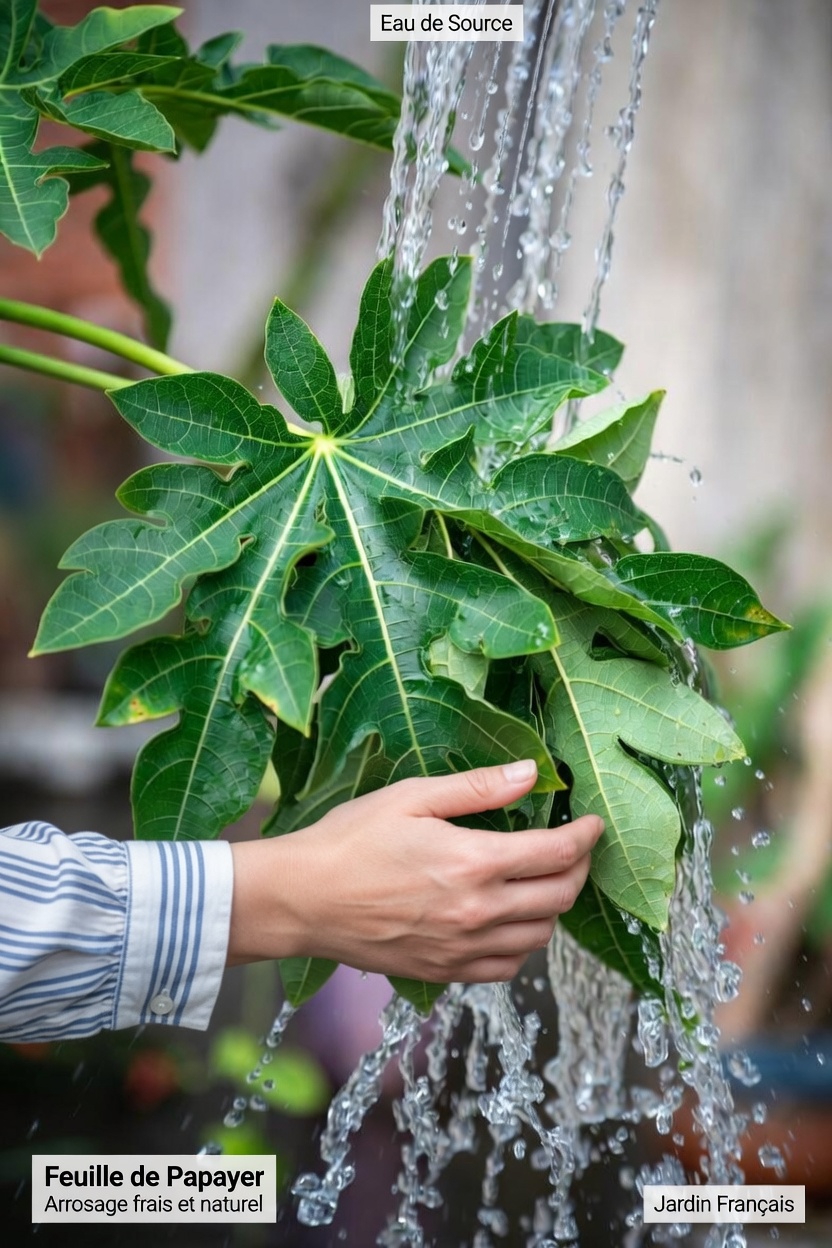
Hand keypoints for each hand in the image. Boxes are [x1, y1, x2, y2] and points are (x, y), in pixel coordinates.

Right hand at [228, 759, 603, 982]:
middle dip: (580, 869)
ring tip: (545, 881)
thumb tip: (530, 774)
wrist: (302, 899)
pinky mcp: (445, 972)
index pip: (558, 854)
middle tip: (576, 849)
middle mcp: (477, 912)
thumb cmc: (351, 840)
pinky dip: (523, 944)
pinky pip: (507, 967)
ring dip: (554, 907)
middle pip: (560, 896)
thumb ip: (478, 788)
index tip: (593, 823)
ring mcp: (462, 949)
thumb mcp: (412, 797)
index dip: (585, 836)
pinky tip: (512, 921)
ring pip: (541, 937)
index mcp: (473, 863)